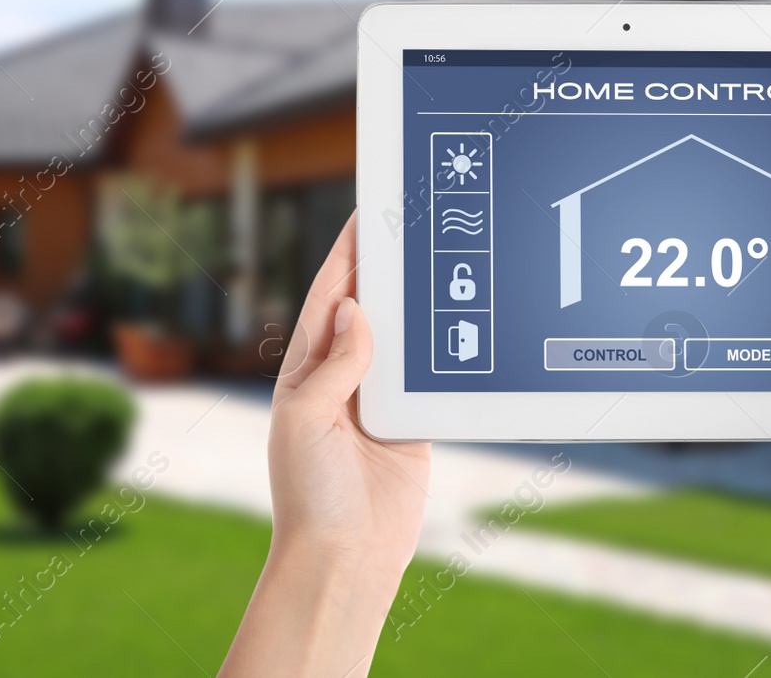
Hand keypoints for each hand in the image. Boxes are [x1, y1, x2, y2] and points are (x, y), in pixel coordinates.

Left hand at [268, 211, 430, 577]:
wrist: (345, 559)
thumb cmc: (310, 493)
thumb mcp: (306, 420)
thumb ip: (335, 364)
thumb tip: (358, 308)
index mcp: (307, 370)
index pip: (329, 297)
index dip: (347, 254)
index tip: (366, 212)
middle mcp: (342, 378)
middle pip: (370, 307)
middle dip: (388, 269)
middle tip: (415, 223)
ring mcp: (378, 400)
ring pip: (404, 337)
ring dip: (421, 304)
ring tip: (444, 259)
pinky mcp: (412, 424)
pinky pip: (431, 376)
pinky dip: (445, 350)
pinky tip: (464, 322)